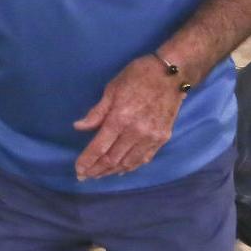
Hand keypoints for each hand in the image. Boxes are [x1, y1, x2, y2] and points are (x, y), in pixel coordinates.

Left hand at [73, 55, 184, 179]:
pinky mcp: (163, 137)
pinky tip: (121, 170)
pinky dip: (131, 167)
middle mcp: (136, 132)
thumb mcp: (112, 89)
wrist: (172, 73)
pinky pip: (144, 158)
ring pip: (128, 163)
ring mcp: (151, 137)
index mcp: (120, 119)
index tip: (78, 170)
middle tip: (84, 176)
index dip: (87, 161)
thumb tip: (79, 127)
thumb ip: (96, 112)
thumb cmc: (138, 76)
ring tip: (99, 175)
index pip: (99, 147)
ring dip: (112, 171)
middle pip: (112, 159)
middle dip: (96, 170)